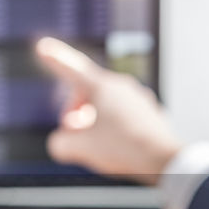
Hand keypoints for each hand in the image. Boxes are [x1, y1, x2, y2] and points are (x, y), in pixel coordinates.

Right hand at [36, 37, 182, 185]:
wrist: (165, 161)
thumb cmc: (125, 149)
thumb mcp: (79, 149)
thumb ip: (60, 143)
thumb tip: (61, 142)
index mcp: (102, 87)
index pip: (71, 68)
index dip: (54, 59)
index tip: (43, 47)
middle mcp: (121, 87)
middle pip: (86, 93)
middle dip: (74, 113)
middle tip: (73, 134)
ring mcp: (138, 99)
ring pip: (104, 105)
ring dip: (92, 122)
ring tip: (94, 145)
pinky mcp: (148, 114)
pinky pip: (121, 116)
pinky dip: (111, 128)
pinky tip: (114, 147)